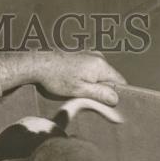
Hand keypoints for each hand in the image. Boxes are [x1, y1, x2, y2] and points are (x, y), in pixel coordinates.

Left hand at [0, 51, 126, 106]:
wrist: (39, 64)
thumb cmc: (56, 78)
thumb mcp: (79, 90)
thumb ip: (99, 94)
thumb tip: (116, 99)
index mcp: (100, 65)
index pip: (120, 82)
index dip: (116, 95)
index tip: (109, 105)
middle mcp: (98, 57)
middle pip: (110, 78)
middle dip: (103, 90)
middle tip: (90, 99)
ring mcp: (90, 55)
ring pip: (100, 75)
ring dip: (94, 85)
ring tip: (79, 90)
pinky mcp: (82, 56)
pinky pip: (92, 70)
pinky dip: (87, 79)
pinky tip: (75, 83)